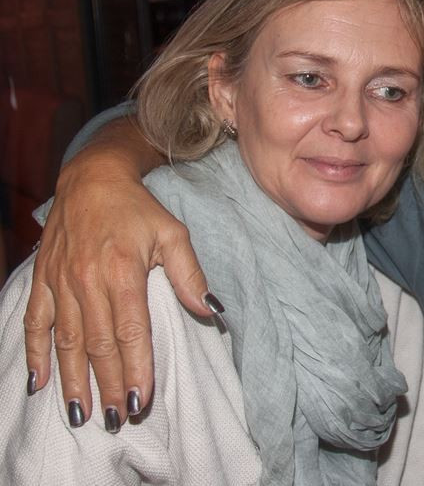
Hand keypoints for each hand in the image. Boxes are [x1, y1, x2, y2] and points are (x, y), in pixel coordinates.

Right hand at [23, 123, 214, 429]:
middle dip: (108, 384)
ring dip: (72, 379)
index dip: (136, 368)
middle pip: (97, 344)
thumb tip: (211, 309)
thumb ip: (190, 274)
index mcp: (122, 271)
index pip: (130, 331)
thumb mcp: (174, 233)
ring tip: (81, 412)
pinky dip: (35, 354)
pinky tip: (37, 382)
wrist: (92, 179)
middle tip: (116, 419)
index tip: (141, 400)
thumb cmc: (138, 208)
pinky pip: (36, 322)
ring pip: (65, 340)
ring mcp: (60, 282)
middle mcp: (86, 280)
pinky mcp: (43, 279)